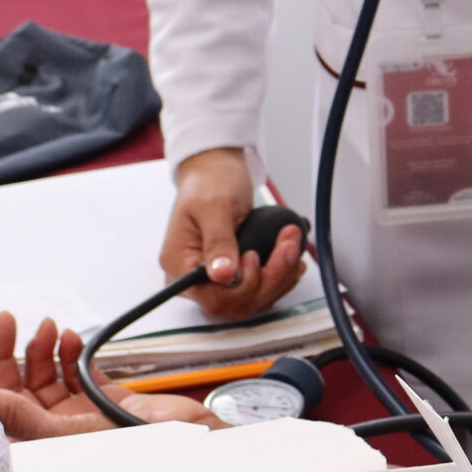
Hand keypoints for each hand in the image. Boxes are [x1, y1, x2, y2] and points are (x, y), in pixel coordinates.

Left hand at [0, 311, 224, 440]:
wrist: (197, 445)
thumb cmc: (139, 454)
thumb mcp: (73, 437)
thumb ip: (22, 421)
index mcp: (38, 451)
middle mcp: (53, 435)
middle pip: (13, 391)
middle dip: (5, 354)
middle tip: (6, 321)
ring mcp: (78, 417)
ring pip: (42, 377)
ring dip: (38, 348)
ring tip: (46, 327)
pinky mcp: (104, 402)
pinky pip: (76, 374)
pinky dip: (68, 353)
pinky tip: (68, 338)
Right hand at [160, 149, 307, 319]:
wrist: (216, 168)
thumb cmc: (209, 181)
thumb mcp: (215, 207)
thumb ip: (219, 242)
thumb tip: (223, 275)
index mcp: (180, 264)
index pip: (212, 298)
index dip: (242, 286)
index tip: (255, 256)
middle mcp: (195, 278)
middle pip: (236, 302)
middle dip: (270, 277)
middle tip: (286, 245)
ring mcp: (216, 278)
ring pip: (254, 298)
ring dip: (280, 273)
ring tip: (291, 241)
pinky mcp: (235, 273)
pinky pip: (261, 287)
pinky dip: (281, 272)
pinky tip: (289, 254)